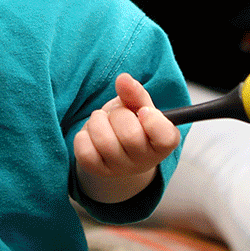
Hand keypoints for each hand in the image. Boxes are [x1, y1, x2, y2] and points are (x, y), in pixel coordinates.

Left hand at [74, 73, 180, 202]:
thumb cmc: (133, 123)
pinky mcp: (97, 170)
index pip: (166, 138)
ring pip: (104, 142)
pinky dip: (84, 135)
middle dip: (118, 114)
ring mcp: (120, 169)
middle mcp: (144, 161)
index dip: (153, 121)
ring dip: (98, 121)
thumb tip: (123, 80)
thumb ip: (134, 93)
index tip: (143, 111)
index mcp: (162, 143)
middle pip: (130, 135)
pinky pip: (84, 151)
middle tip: (117, 114)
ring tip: (103, 120)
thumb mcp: (139, 105)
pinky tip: (92, 134)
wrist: (116, 145)